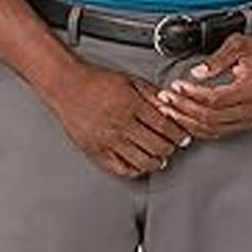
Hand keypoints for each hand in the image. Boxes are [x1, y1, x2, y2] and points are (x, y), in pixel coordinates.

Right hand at [50, 63, 192, 177]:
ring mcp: (108, 141)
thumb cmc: (97, 82)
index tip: (183, 136)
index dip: (179, 134)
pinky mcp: (96, 151)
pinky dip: (136, 170)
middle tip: (172, 145)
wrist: (68, 86)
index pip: (165, 126)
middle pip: (157, 146)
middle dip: (170, 148)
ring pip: (142, 162)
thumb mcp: (131, 80)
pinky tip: (140, 163)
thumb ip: (153, 94)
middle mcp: (120, 125)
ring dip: (156, 161)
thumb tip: (173, 107)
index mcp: (131, 105)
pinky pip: (121, 169)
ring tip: (159, 156)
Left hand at [154, 32, 251, 138]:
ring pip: (212, 129)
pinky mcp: (244, 123)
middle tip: (165, 98)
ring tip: (168, 110)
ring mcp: (249, 119)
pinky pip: (217, 132)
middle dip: (183, 109)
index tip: (176, 85)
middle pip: (210, 117)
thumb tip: (198, 72)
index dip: (192, 94)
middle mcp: (251, 109)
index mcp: (251, 89)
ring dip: (187, 121)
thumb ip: (218, 58)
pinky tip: (183, 119)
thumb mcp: (240, 44)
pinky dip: (197, 127)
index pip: (215, 99)